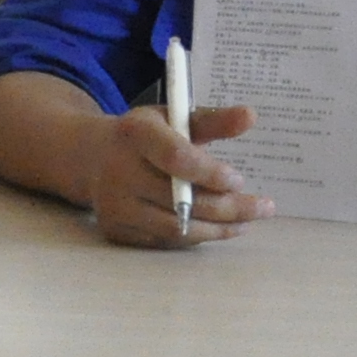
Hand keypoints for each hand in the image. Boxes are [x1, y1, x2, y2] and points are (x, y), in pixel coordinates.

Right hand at [85, 102, 265, 247]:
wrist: (92, 158)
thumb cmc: (145, 136)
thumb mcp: (173, 119)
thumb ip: (212, 120)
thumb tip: (250, 116)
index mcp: (133, 134)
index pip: (175, 158)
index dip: (210, 173)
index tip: (240, 180)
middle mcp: (117, 172)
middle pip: (182, 200)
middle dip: (230, 207)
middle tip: (264, 207)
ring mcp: (114, 205)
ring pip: (177, 226)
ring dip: (219, 227)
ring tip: (247, 221)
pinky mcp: (115, 229)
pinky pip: (165, 240)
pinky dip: (196, 235)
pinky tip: (218, 227)